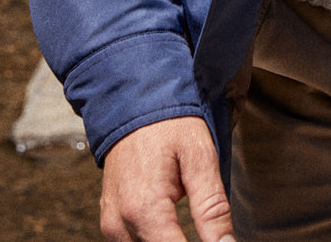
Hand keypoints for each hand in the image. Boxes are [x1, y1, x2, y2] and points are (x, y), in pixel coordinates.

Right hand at [100, 116, 234, 241]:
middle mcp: (120, 223)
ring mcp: (112, 224)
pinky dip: (157, 238)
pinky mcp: (111, 221)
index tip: (220, 241)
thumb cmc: (170, 123)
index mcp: (143, 209)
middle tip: (210, 229)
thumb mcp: (200, 157)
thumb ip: (213, 207)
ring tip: (190, 220)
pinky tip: (172, 223)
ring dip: (170, 241)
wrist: (136, 103)